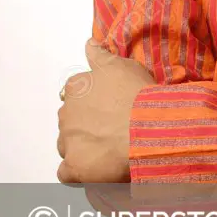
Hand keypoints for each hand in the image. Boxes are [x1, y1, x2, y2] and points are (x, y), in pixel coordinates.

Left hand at [57, 38, 157, 184]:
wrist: (149, 129)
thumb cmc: (139, 96)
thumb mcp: (123, 66)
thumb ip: (101, 55)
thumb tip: (88, 44)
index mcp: (76, 86)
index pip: (75, 94)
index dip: (93, 102)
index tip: (109, 108)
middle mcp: (66, 112)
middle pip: (71, 120)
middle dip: (87, 125)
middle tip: (113, 128)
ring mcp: (67, 140)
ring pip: (68, 145)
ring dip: (84, 147)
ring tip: (109, 149)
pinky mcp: (73, 167)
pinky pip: (67, 173)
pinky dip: (79, 172)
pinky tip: (97, 169)